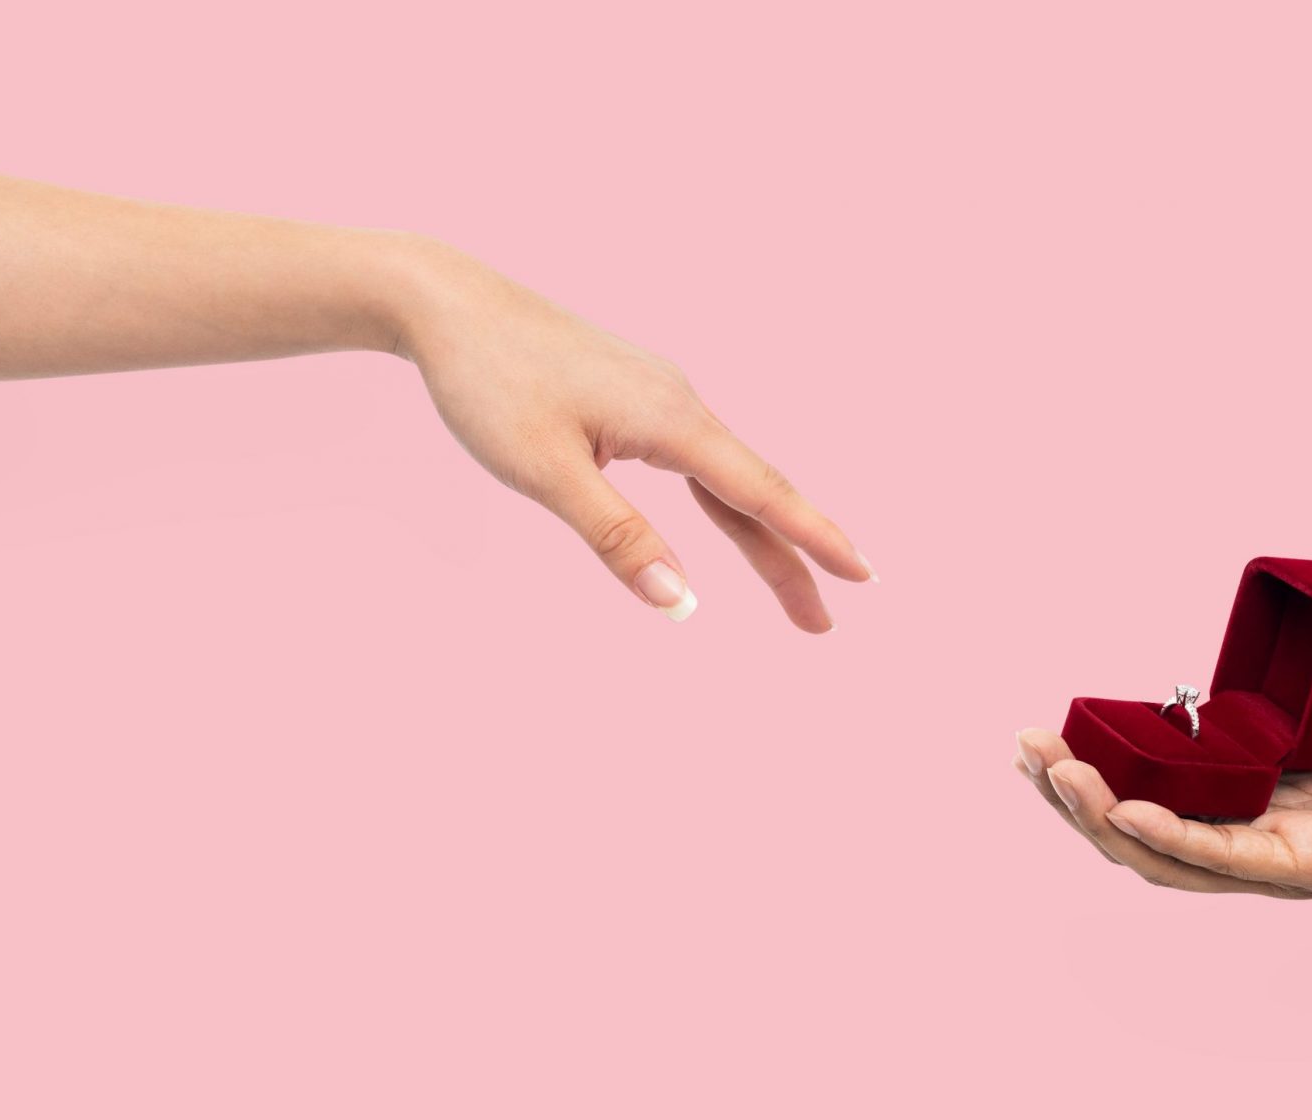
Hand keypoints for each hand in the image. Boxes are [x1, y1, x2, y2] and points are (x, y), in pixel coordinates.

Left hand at [391, 240, 872, 629]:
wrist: (446, 302)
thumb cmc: (488, 382)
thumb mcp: (545, 472)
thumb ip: (617, 537)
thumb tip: (679, 602)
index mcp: (670, 420)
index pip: (761, 492)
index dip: (814, 539)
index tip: (864, 575)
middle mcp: (680, 403)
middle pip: (755, 493)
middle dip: (794, 560)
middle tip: (823, 625)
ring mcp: (660, 397)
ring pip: (728, 478)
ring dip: (762, 537)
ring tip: (791, 589)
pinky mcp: (635, 396)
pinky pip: (700, 460)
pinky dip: (728, 502)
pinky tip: (729, 519)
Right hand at [1014, 686, 1311, 895]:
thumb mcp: (1298, 709)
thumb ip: (1242, 701)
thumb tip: (1182, 674)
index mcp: (1230, 815)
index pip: (1135, 810)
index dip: (1078, 784)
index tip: (1032, 741)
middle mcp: (1242, 850)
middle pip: (1132, 841)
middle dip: (1068, 800)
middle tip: (1026, 750)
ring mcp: (1275, 866)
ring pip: (1165, 858)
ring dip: (1102, 820)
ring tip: (1057, 775)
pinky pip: (1231, 857)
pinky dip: (1174, 837)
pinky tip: (1130, 811)